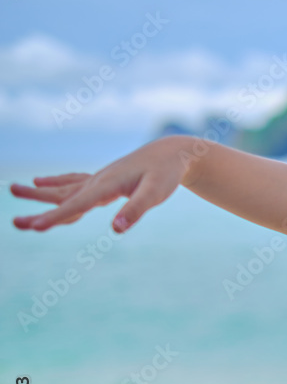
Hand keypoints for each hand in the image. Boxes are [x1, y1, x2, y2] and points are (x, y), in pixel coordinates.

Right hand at [10, 137, 190, 232]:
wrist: (173, 153)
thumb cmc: (165, 174)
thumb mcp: (156, 193)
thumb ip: (136, 210)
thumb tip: (115, 230)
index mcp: (107, 185)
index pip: (77, 204)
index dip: (55, 217)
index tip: (33, 227)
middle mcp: (98, 180)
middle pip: (62, 197)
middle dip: (38, 210)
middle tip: (14, 222)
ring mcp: (99, 178)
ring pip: (64, 189)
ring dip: (39, 193)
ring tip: (13, 190)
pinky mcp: (104, 179)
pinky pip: (74, 183)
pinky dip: (56, 184)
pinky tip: (41, 182)